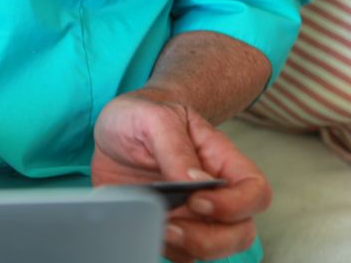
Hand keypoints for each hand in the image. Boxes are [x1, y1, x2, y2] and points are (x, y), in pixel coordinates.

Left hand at [92, 91, 271, 261]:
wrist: (112, 131)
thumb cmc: (141, 117)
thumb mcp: (154, 119)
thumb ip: (176, 148)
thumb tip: (193, 181)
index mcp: (220, 160)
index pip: (254, 191)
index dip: (236, 204)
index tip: (196, 200)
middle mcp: (212, 192)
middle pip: (239, 231)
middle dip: (211, 239)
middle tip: (172, 227)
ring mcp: (190, 214)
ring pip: (210, 248)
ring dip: (186, 247)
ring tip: (155, 228)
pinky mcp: (166, 226)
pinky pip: (177, 252)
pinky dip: (161, 248)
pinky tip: (141, 229)